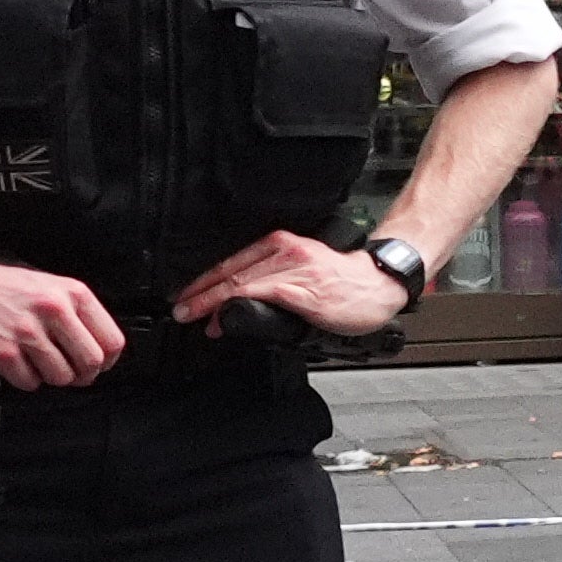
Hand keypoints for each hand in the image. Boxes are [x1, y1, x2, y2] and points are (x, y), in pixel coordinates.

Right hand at [0, 248, 124, 391]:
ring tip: (34, 362)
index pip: (111, 340)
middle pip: (91, 362)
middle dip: (81, 374)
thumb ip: (75, 313)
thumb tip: (98, 349)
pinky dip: (24, 378)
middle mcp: (52, 310)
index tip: (97, 365)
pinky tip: (14, 362)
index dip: (106, 360)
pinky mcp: (1, 351)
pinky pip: (29, 382)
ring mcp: (26, 332)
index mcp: (71, 293)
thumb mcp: (47, 286)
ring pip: (61, 377)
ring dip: (50, 377)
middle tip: (68, 372)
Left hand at [170, 233, 413, 340]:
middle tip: (180, 307)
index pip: (235, 261)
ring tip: (192, 314)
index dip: (207, 281)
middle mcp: (285, 251)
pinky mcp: (301, 289)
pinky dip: (234, 305)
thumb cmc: (348, 283)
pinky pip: (259, 294)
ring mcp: (293, 269)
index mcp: (284, 244)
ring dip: (209, 300)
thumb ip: (276, 281)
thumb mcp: (307, 271)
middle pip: (231, 270)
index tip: (189, 295)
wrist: (381, 283)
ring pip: (239, 281)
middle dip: (200, 291)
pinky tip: (221, 317)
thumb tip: (243, 302)